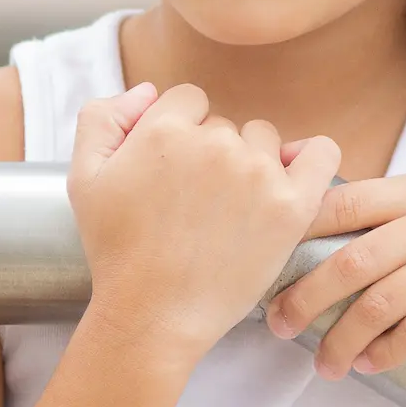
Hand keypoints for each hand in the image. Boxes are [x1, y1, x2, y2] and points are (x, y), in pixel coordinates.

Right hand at [68, 81, 341, 357]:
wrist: (152, 315)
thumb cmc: (116, 251)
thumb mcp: (83, 177)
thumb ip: (104, 117)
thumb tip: (149, 92)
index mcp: (165, 129)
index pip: (188, 100)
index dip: (179, 133)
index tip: (173, 173)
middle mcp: (215, 143)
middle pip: (224, 124)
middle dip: (210, 155)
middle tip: (195, 205)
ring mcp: (257, 173)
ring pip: (263, 140)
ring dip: (250, 163)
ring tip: (229, 210)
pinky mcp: (292, 206)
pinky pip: (322, 154)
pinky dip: (311, 157)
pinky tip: (294, 176)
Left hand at [264, 171, 405, 378]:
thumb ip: (399, 205)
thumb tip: (326, 199)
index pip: (341, 202)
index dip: (292, 230)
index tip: (259, 260)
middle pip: (347, 259)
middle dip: (301, 297)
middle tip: (274, 325)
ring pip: (377, 301)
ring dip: (339, 338)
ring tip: (322, 364)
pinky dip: (387, 352)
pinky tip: (370, 366)